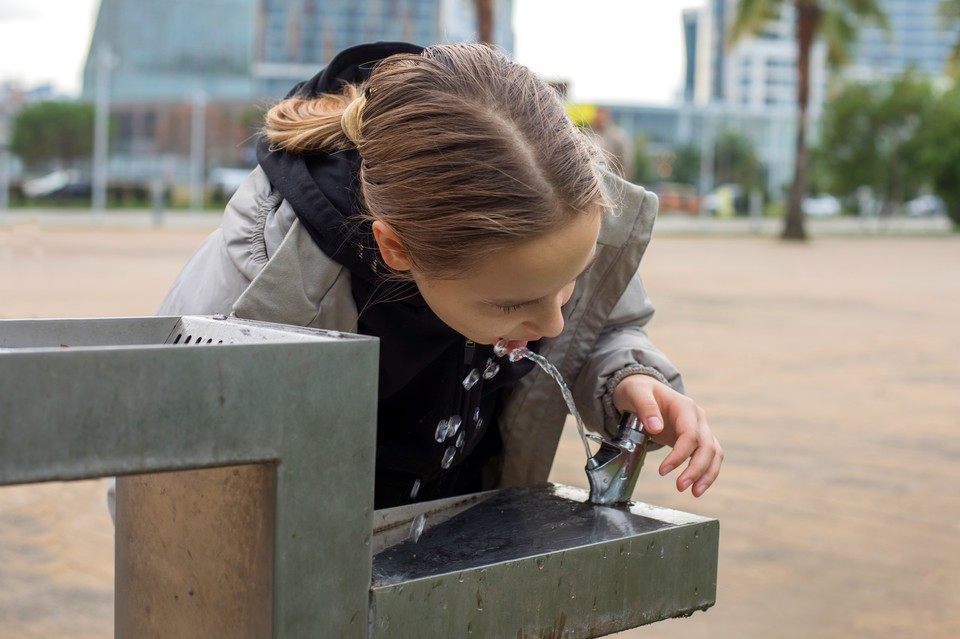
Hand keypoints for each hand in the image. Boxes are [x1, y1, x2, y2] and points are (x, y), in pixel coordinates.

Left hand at [612, 374, 722, 496]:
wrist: (643, 390)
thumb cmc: (639, 391)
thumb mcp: (636, 393)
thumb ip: (645, 407)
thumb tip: (655, 427)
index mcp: (685, 406)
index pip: (690, 434)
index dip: (679, 455)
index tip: (663, 470)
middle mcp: (698, 418)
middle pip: (707, 446)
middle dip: (696, 469)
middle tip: (680, 487)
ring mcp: (700, 429)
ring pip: (714, 453)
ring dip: (707, 475)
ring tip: (695, 493)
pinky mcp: (697, 440)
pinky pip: (709, 457)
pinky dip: (706, 472)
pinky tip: (697, 487)